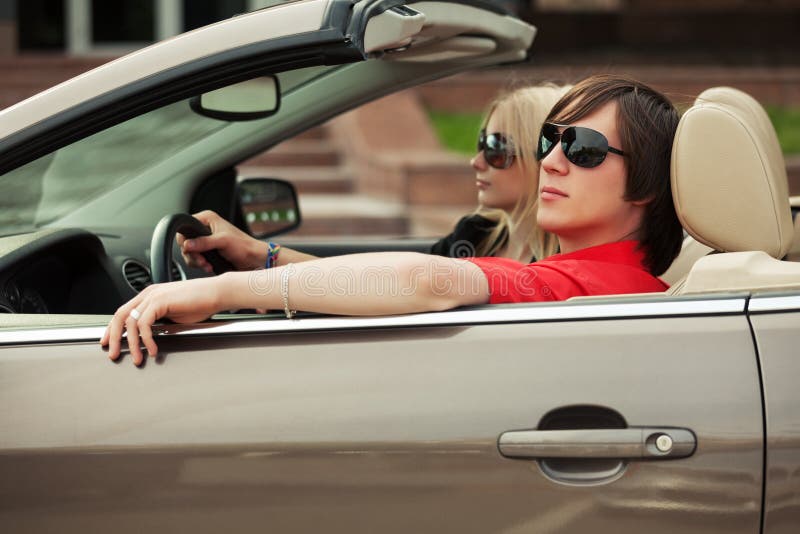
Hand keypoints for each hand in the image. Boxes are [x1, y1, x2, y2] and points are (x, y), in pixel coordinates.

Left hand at [100, 277, 226, 364]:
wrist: (217, 293)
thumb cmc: (201, 303)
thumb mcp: (175, 314)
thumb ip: (160, 321)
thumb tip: (150, 336)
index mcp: (150, 295)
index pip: (123, 312)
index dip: (113, 329)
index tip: (109, 342)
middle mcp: (148, 294)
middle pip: (119, 316)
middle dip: (114, 337)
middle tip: (113, 354)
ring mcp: (153, 296)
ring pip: (130, 322)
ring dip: (132, 344)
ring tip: (136, 358)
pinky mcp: (160, 301)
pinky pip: (144, 324)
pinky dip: (146, 339)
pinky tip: (152, 349)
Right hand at [177, 210, 265, 272]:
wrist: (253, 259)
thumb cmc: (243, 246)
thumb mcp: (222, 241)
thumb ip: (204, 242)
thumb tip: (187, 245)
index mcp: (207, 219)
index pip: (186, 227)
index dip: (185, 239)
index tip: (190, 249)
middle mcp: (205, 228)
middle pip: (185, 241)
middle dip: (193, 254)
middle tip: (202, 260)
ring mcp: (205, 240)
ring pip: (189, 252)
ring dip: (197, 261)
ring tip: (207, 265)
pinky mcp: (208, 251)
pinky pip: (196, 258)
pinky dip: (200, 264)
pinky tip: (209, 266)